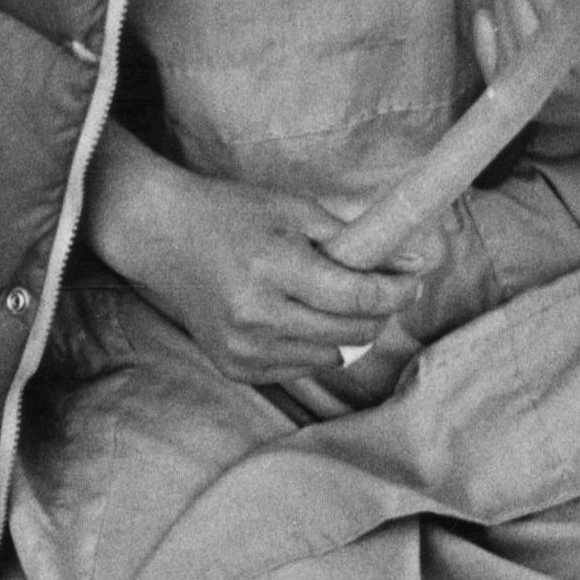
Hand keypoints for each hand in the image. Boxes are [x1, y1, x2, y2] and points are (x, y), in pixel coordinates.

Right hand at [81, 121, 432, 388]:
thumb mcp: (297, 210)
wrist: (163, 236)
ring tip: (330, 299)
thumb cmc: (234, 214)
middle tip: (379, 287)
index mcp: (275, 266)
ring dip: (346, 332)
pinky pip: (300, 368)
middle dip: (379, 311)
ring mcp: (243, 346)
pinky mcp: (234, 366)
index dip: (398, 291)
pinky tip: (297, 316)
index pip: (358, 297)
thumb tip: (416, 261)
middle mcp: (258, 314)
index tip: (413, 281)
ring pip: (332, 356)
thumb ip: (356, 238)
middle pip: (353, 332)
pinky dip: (313, 346)